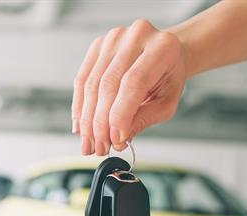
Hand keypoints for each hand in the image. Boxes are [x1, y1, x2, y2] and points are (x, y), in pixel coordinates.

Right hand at [71, 19, 186, 154]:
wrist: (162, 54)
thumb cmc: (167, 78)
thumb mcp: (165, 103)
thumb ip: (143, 119)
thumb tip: (118, 139)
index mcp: (162, 47)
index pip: (133, 83)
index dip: (120, 115)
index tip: (115, 140)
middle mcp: (136, 36)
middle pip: (108, 84)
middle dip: (100, 122)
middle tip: (99, 147)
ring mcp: (113, 38)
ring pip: (91, 85)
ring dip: (87, 119)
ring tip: (89, 142)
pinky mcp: (97, 45)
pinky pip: (82, 80)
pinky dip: (80, 106)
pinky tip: (80, 125)